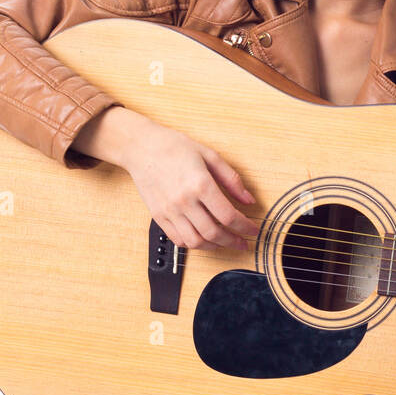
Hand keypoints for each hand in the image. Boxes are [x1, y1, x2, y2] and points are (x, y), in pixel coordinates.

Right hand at [121, 119, 258, 251]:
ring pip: (195, 242)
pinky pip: (178, 240)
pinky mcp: (158, 216)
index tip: (253, 230)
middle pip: (214, 233)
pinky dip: (194, 244)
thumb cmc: (175, 147)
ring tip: (225, 242)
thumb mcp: (210, 156)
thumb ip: (232, 180)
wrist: (142, 148)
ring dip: (214, 247)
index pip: (228, 216)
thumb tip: (249, 200)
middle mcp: (184, 201)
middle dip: (233, 242)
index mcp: (200, 184)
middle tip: (243, 242)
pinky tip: (204, 239)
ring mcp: (169, 211)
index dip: (245, 227)